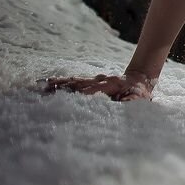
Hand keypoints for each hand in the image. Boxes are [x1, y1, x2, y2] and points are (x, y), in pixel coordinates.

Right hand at [39, 70, 156, 101]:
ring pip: (75, 81)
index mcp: (112, 84)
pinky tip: (50, 83)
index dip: (82, 94)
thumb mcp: (140, 99)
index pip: (94, 90)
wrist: (140, 79)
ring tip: (43, 86)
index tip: (68, 98)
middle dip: (64, 88)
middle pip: (80, 83)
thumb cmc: (140, 92)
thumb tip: (123, 105)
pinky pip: (75, 82)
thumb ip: (132, 102)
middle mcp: (100, 80)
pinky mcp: (91, 83)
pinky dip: (62, 83)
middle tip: (46, 91)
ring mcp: (94, 80)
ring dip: (60, 84)